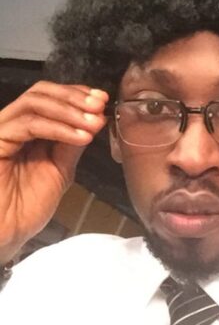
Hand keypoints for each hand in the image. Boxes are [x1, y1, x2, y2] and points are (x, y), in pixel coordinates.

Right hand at [0, 81, 108, 261]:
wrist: (5, 233)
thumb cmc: (27, 206)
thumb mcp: (59, 170)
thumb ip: (72, 144)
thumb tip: (95, 119)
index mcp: (27, 129)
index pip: (50, 97)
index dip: (77, 94)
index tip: (103, 100)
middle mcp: (11, 124)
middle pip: (41, 92)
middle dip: (75, 97)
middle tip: (100, 106)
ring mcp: (1, 131)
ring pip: (34, 103)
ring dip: (70, 110)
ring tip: (94, 123)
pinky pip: (28, 125)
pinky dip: (59, 128)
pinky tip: (81, 137)